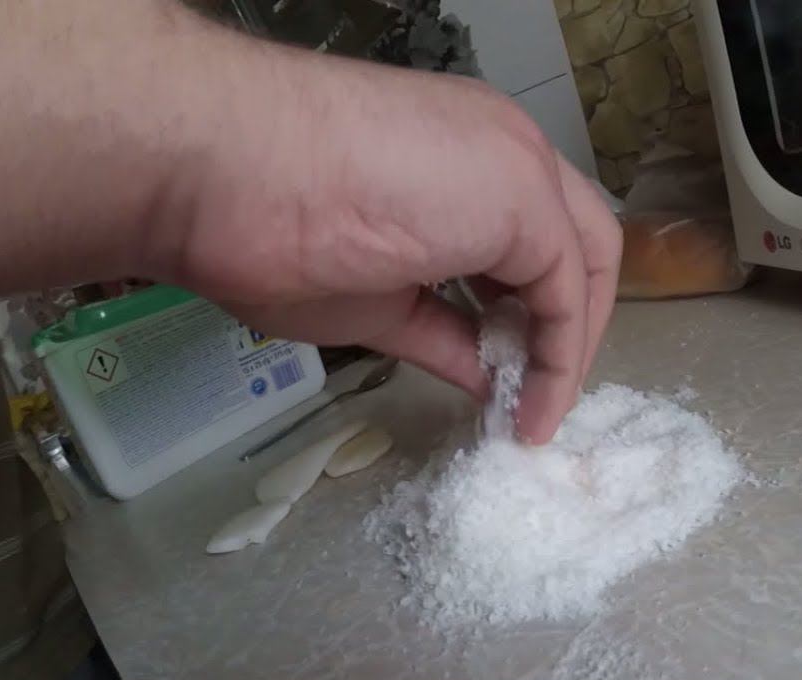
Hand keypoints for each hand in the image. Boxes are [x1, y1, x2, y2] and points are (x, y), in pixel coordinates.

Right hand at [153, 45, 620, 443]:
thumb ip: (444, 334)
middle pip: (579, 238)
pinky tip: (533, 407)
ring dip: (570, 341)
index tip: (508, 364)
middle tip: (537, 392)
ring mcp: (517, 164)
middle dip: (569, 324)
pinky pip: (567, 289)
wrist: (215, 174)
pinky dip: (561, 356)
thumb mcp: (375, 299)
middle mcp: (504, 147)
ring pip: (586, 257)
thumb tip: (487, 379)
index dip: (534, 303)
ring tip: (538, 410)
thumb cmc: (267, 226)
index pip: (537, 228)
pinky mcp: (522, 197)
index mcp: (466, 154)